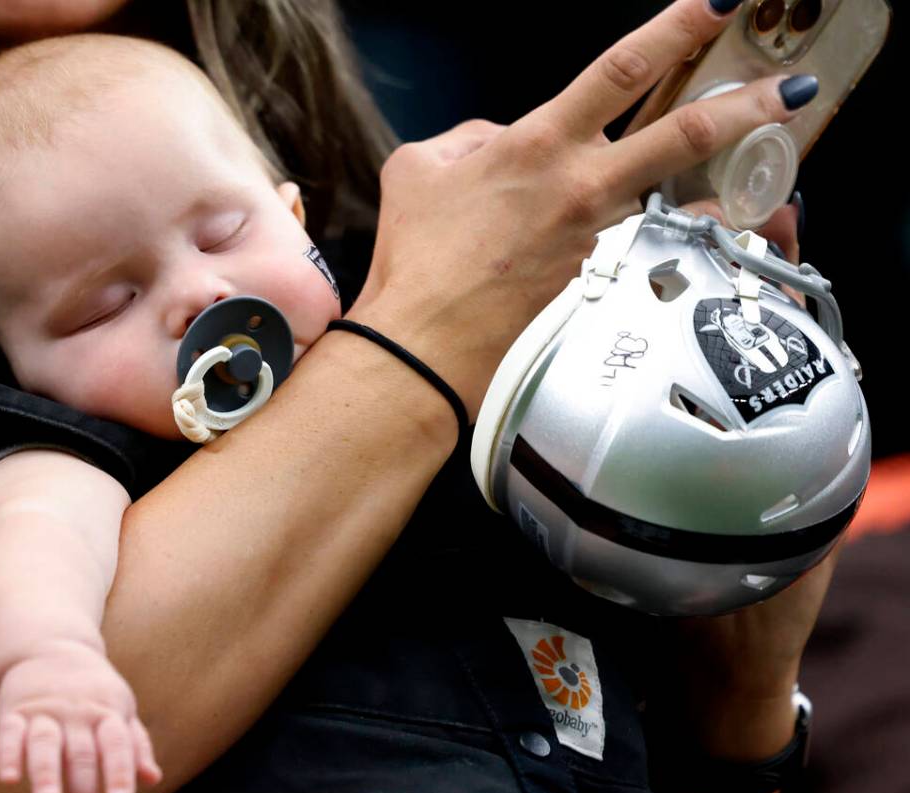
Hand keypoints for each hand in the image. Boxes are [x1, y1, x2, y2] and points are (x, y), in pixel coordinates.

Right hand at [0, 640, 160, 792]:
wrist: (50, 646)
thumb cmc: (93, 690)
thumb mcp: (120, 708)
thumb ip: (135, 744)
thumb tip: (153, 778)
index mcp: (108, 711)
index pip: (117, 744)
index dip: (120, 773)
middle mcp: (77, 712)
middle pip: (81, 753)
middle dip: (82, 787)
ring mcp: (45, 711)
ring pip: (45, 745)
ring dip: (46, 776)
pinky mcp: (13, 711)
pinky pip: (9, 734)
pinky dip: (8, 755)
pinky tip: (9, 778)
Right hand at [351, 0, 815, 419]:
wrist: (424, 348)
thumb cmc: (416, 260)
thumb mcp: (420, 168)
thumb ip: (473, 137)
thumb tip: (502, 139)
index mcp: (538, 146)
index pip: (622, 69)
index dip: (677, 27)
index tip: (717, 4)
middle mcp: (581, 189)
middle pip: (682, 133)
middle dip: (745, 105)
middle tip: (787, 90)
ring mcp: (599, 242)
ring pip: (673, 201)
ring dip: (714, 187)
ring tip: (749, 176)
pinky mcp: (601, 287)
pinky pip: (639, 250)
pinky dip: (655, 242)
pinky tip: (666, 247)